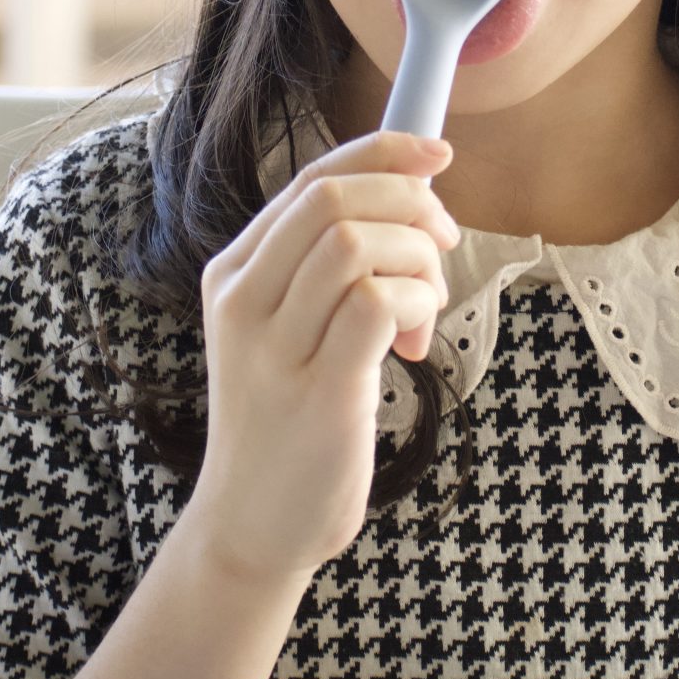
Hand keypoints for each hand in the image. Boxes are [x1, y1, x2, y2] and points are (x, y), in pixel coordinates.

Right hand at [187, 129, 459, 581]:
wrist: (252, 525)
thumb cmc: (290, 419)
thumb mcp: (290, 329)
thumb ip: (329, 267)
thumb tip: (415, 196)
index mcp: (234, 273)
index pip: (311, 180)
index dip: (384, 153)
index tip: (438, 155)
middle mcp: (243, 300)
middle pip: (333, 198)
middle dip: (409, 203)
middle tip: (444, 245)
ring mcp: (274, 347)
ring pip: (356, 243)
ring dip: (417, 260)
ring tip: (425, 310)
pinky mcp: (317, 392)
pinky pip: (375, 304)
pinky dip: (415, 306)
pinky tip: (414, 347)